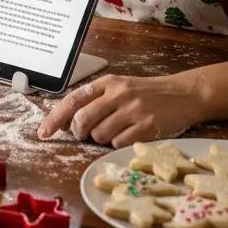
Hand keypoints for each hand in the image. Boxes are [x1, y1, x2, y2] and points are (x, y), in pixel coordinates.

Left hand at [36, 72, 206, 147]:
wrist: (184, 94)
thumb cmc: (147, 93)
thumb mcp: (120, 88)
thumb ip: (96, 100)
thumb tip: (68, 122)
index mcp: (108, 83)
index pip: (73, 100)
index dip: (55, 118)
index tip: (43, 132)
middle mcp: (118, 94)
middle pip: (83, 120)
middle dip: (79, 132)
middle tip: (84, 134)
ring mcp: (133, 111)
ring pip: (99, 135)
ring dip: (100, 138)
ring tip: (115, 130)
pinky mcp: (146, 127)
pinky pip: (118, 144)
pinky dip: (117, 144)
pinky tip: (128, 135)